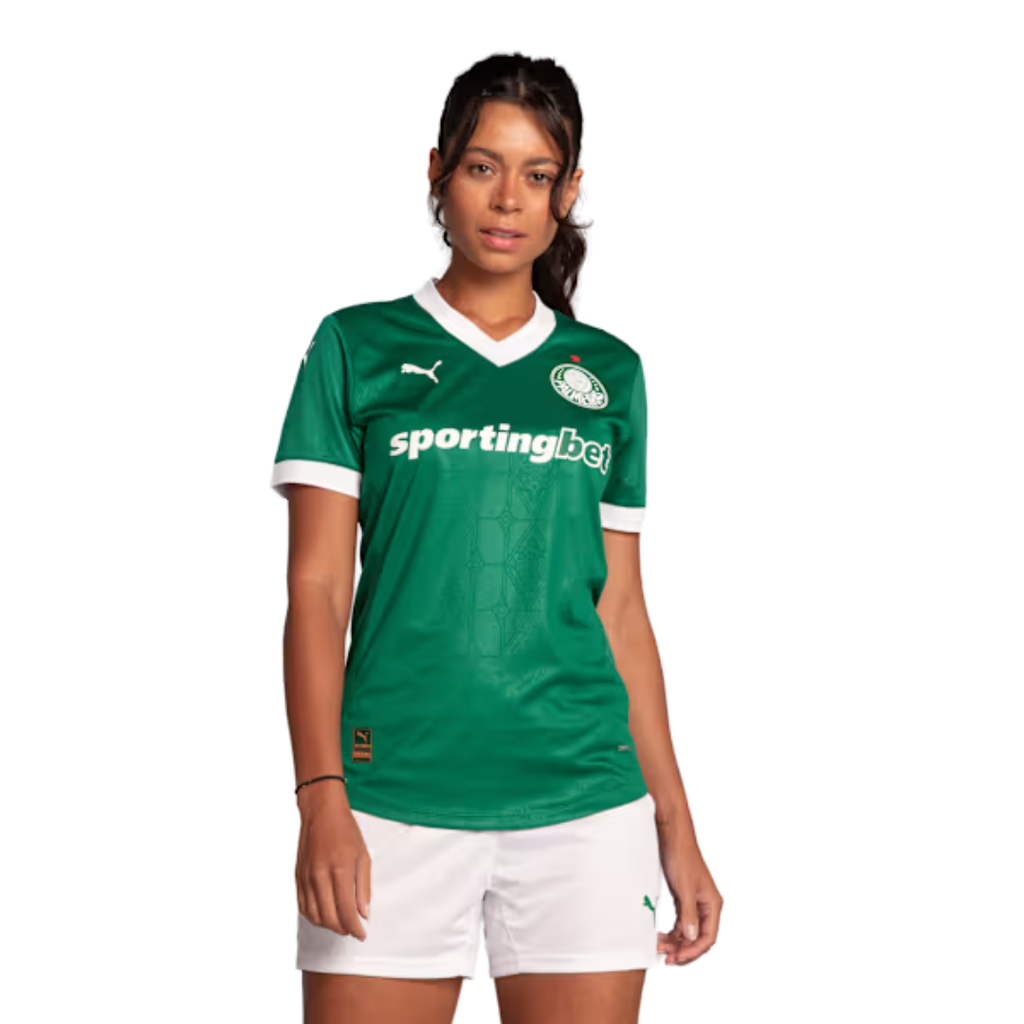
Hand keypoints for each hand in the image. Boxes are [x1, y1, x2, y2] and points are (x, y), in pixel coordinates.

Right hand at [295, 784, 371, 939]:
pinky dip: (315, 917)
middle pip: (329, 918)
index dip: (355, 928)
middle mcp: (320, 877)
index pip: (347, 911)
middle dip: (343, 929)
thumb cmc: (345, 831)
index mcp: (340, 870)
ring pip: (315, 916)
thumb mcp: (363, 856)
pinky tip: (325, 914)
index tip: (362, 934)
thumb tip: (364, 914)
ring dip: (329, 925)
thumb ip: (363, 887)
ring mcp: (306, 878)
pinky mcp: (298, 878)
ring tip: (341, 923)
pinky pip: (303, 907)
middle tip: (353, 930)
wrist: (321, 813)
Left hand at [655, 827, 722, 965]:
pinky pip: (681, 922)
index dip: (694, 951)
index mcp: (713, 904)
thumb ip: (689, 914)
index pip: (708, 937)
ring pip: (689, 931)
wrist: (673, 836)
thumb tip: (692, 938)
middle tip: (666, 957)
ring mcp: (695, 902)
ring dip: (676, 941)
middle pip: (698, 937)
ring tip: (660, 947)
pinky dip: (673, 931)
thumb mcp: (685, 888)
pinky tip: (662, 936)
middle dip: (683, 949)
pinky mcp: (684, 898)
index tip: (678, 958)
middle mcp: (706, 905)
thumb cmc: (682, 857)